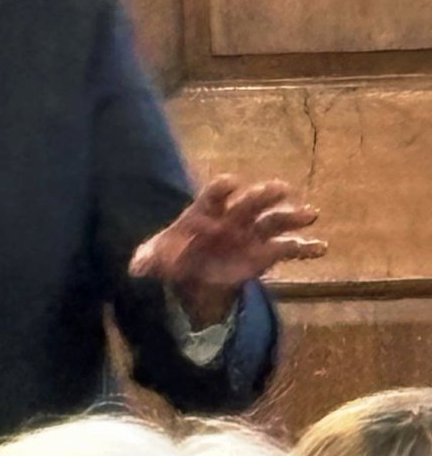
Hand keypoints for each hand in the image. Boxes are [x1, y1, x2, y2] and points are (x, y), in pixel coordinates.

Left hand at [128, 174, 327, 325]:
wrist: (195, 271)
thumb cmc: (175, 254)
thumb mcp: (157, 258)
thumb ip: (147, 260)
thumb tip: (135, 268)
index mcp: (204, 211)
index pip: (214, 193)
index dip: (222, 187)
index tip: (232, 183)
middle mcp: (231, 217)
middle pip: (249, 201)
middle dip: (263, 195)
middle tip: (281, 188)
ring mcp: (250, 233)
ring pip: (273, 220)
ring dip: (291, 216)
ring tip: (310, 213)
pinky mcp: (264, 253)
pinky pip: (287, 248)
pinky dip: (304, 246)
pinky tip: (320, 247)